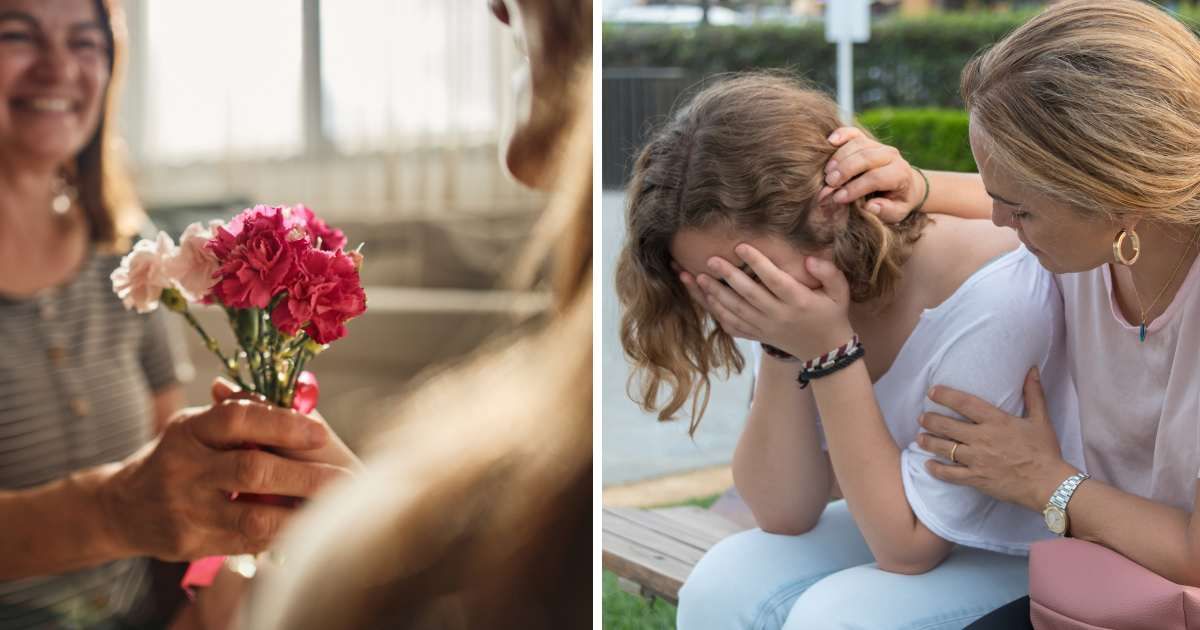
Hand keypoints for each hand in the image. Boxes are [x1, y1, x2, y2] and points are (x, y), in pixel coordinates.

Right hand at [100, 381, 353, 561]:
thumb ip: (243, 413)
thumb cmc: (180, 456)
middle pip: (252, 469)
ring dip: (301, 513)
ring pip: (253, 515)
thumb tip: (299, 397)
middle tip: (346, 479)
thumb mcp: (199, 427)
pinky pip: (247, 541)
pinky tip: (308, 529)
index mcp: (189, 430)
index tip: (320, 433)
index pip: (238, 419)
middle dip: (305, 476)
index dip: (282, 423)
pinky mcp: (190, 543)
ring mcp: (185, 509)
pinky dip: (282, 534)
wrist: (122, 508)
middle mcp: (183, 468)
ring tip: (335, 510)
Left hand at [685, 244, 853, 358]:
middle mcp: (778, 316)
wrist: (825, 351)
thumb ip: (829, 272)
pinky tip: (702, 299)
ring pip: (734, 311)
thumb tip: (809, 259)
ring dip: (713, 294)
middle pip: (749, 295)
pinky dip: (716, 313)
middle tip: (710, 261)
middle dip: (727, 277)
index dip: (757, 263)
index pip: (775, 280)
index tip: (740, 246)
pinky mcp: (756, 335)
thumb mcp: (840, 292)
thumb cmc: (832, 314)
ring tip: (695, 277)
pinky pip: (732, 326)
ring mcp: (764, 328)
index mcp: (798, 301)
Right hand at [823, 127, 924, 222]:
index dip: (855, 188)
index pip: (876, 178)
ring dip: (840, 157)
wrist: (906, 183)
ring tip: (827, 173)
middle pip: (866, 158)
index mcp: (900, 174)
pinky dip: (842, 134)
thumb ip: (885, 210)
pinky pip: (854, 133)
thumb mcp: (897, 212)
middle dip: (845, 170)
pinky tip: (830, 141)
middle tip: (829, 183)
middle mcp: (891, 155)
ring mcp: (879, 145)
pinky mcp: (868, 140)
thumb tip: (870, 207)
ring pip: (858, 144)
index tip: (838, 198)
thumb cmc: (897, 200)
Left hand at [916, 367, 1078, 510]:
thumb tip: (1032, 369)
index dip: (945, 395)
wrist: (1049, 484)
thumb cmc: (1045, 451)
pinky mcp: (976, 479)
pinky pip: (950, 474)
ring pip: (944, 448)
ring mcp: (977, 460)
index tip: (932, 392)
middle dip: (930, 420)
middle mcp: (982, 438)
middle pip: (947, 426)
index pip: (964, 403)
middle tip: (921, 417)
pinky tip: (928, 465)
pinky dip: (936, 469)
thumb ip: (1033, 394)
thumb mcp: (1041, 420)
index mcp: (996, 421)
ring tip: (920, 437)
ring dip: (928, 441)